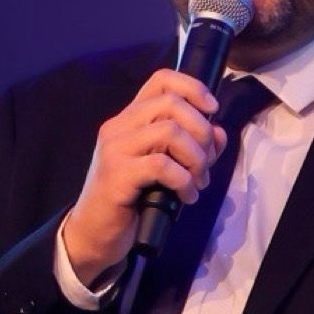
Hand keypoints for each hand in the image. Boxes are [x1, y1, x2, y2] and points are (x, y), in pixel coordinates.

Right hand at [64, 70, 226, 285]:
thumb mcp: (166, 168)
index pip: (161, 79)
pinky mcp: (116, 175)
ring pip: (170, 131)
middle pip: (172, 103)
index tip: (212, 110)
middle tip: (206, 162)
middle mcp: (119, 126)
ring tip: (198, 181)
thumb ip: (192, 147)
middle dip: (202, 131)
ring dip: (196, 158)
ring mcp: (114, 149)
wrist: (94, 233)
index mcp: (129, 119)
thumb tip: (219, 133)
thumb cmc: (131, 199)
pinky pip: (162, 165)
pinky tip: (186, 196)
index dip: (193, 87)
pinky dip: (184, 181)